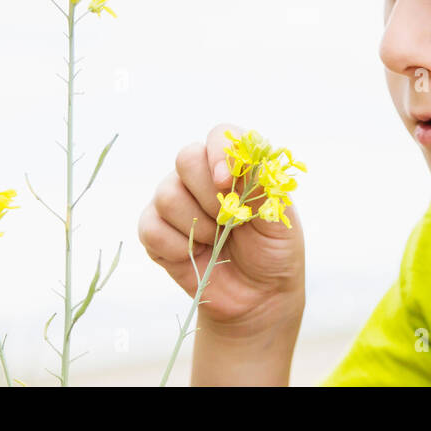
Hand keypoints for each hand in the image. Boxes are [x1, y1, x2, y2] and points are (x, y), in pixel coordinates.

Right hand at [139, 123, 305, 329]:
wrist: (258, 296)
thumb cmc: (272, 250)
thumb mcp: (279, 217)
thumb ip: (262, 185)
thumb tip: (241, 162)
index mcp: (234, 164)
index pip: (219, 135)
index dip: (219, 153)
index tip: (227, 182)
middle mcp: (200, 176)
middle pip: (186, 157)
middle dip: (209, 195)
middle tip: (229, 222)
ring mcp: (175, 201)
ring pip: (167, 194)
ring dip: (198, 226)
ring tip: (218, 241)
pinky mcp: (155, 230)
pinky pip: (151, 226)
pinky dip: (176, 246)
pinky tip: (196, 255)